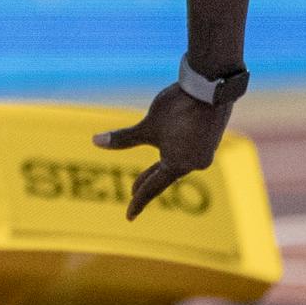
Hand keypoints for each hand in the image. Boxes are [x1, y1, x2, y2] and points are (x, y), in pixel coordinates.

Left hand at [96, 84, 230, 219]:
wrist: (210, 88)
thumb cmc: (177, 108)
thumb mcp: (146, 127)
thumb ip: (123, 138)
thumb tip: (95, 142)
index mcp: (179, 165)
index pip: (153, 188)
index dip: (139, 201)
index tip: (129, 216)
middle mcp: (195, 163)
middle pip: (165, 177)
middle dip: (147, 184)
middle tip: (132, 194)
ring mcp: (205, 151)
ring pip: (176, 163)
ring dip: (161, 167)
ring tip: (151, 172)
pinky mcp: (210, 138)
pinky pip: (186, 151)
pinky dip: (174, 153)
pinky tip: (171, 149)